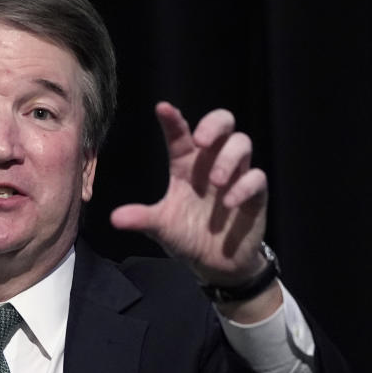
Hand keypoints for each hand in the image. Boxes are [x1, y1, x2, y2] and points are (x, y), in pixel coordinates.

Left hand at [110, 102, 267, 285]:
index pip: (180, 135)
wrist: (214, 263)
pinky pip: (257, 177)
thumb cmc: (186, 235)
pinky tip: (229, 203)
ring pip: (243, 143)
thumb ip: (141, 218)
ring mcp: (235, 176)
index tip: (162, 108)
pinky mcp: (254, 195)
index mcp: (185, 165)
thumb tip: (114, 218)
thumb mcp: (161, 227)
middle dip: (214, 124)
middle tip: (201, 141)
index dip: (173, 120)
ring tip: (216, 181)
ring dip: (229, 158)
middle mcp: (211, 164)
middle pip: (223, 124)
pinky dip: (244, 186)